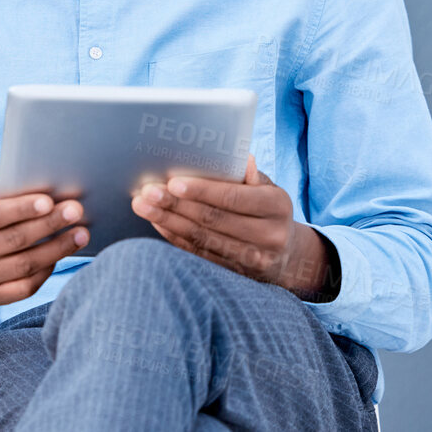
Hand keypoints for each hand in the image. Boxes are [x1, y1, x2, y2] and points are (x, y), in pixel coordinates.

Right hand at [0, 176, 88, 310]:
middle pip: (13, 240)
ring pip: (24, 265)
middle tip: (76, 211)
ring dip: (57, 249)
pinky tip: (61, 255)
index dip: (22, 209)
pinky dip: (46, 271)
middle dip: (48, 224)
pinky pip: (25, 287)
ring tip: (81, 234)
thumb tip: (1, 182)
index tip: (49, 201)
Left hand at [131, 155, 335, 299]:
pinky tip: (157, 223)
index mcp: (277, 207)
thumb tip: (242, 158)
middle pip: (213, 220)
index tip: (173, 183)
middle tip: (147, 192)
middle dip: (176, 205)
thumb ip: (251, 175)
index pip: (234, 198)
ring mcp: (252, 259)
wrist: (289, 255)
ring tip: (142, 206)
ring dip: (168, 221)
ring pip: (202, 239)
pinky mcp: (236, 274)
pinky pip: (200, 254)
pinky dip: (175, 238)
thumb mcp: (269, 188)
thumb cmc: (268, 209)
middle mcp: (268, 236)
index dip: (202, 191)